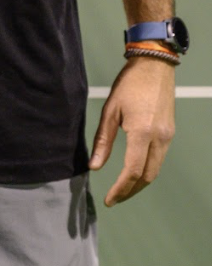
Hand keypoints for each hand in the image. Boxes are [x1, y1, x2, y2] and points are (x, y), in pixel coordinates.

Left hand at [89, 57, 175, 205]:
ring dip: (139, 183)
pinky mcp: (169, 132)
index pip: (133, 171)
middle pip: (147, 176)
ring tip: (122, 189)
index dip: (121, 189)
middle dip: (130, 191)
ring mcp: (167, 136)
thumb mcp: (110, 111)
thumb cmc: (129, 84)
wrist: (154, 66)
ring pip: (155, 169)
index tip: (109, 199)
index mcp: (142, 132)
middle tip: (114, 198)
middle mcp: (159, 138)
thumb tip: (95, 167)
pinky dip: (147, 170)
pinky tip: (134, 171)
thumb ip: (103, 141)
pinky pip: (159, 159)